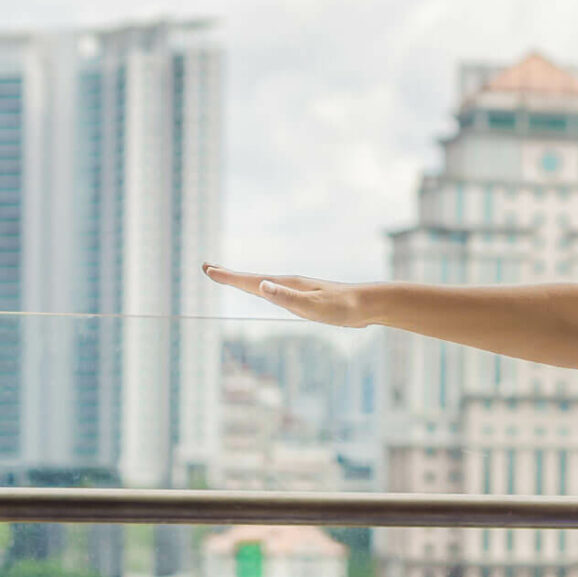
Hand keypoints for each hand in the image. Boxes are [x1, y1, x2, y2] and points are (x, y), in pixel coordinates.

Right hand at [202, 264, 375, 327]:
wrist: (369, 305)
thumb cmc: (343, 308)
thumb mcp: (312, 306)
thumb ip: (286, 297)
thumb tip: (261, 285)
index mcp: (287, 284)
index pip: (250, 280)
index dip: (228, 276)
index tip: (207, 269)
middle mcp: (290, 283)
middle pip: (253, 278)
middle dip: (230, 275)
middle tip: (208, 268)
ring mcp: (298, 289)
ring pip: (264, 283)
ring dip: (245, 280)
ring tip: (231, 278)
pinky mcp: (306, 297)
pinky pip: (277, 291)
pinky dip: (263, 289)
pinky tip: (266, 291)